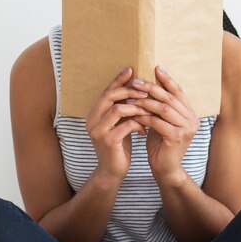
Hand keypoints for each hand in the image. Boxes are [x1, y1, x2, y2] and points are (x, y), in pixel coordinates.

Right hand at [86, 67, 151, 183]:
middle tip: (145, 90)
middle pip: (109, 97)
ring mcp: (98, 131)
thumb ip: (122, 110)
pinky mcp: (108, 141)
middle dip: (129, 91)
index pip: (106, 92)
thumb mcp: (118, 125)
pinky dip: (138, 124)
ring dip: (136, 107)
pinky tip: (145, 129)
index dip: (118, 80)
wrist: (112, 172)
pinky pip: (126, 125)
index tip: (131, 69)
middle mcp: (92, 121)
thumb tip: (135, 89)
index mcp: (94, 115)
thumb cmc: (118, 146)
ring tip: (148, 109)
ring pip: (118, 109)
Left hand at [129, 66, 199, 182]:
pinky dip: (144, 116)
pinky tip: (133, 114)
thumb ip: (161, 106)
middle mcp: (192, 119)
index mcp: (190, 113)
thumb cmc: (161, 143)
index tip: (155, 68)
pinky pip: (157, 122)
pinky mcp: (177, 138)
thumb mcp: (162, 121)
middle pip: (170, 97)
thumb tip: (149, 85)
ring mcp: (186, 129)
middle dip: (151, 88)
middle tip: (136, 82)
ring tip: (130, 98)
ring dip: (145, 102)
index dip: (167, 79)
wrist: (166, 168)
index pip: (178, 91)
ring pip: (163, 108)